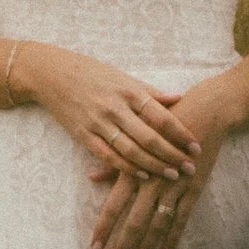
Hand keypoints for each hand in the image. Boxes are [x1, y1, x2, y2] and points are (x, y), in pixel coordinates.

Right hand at [15, 45, 200, 191]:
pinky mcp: (83, 135)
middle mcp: (115, 107)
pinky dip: (126, 167)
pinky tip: (142, 174)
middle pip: (149, 137)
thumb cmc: (91, 73)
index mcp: (129, 90)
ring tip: (172, 175)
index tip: (196, 145)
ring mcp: (98, 123)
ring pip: (131, 150)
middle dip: (172, 154)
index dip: (180, 133)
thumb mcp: (123, 76)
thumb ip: (150, 91)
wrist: (51, 74)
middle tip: (190, 167)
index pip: (161, 116)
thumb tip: (179, 98)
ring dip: (154, 165)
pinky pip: (108, 156)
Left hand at [92, 95, 225, 248]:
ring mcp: (175, 187)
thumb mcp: (136, 136)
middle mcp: (153, 181)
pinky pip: (182, 219)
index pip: (114, 205)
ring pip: (157, 225)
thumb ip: (114, 162)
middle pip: (134, 222)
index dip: (104, 228)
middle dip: (122, 247)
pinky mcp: (194, 188)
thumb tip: (91, 178)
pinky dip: (173, 239)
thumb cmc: (165, 120)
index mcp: (135, 169)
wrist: (206, 110)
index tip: (94, 247)